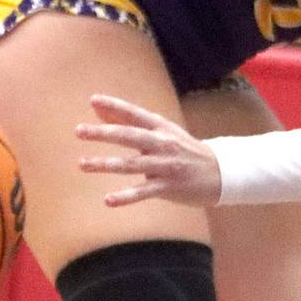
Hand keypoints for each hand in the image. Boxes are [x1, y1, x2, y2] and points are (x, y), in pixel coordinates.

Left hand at [77, 95, 222, 207]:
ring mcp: (166, 165)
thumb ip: (130, 123)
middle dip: (103, 133)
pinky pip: (144, 192)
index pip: (134, 114)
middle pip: (129, 136)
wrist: (220, 173)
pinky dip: (126, 197)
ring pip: (131, 164)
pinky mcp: (169, 186)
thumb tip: (98, 110)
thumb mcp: (162, 132)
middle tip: (79, 131)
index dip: (114, 106)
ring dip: (105, 164)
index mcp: (161, 128)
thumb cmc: (184, 150)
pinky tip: (108, 200)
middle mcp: (163, 144)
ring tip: (82, 164)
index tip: (93, 99)